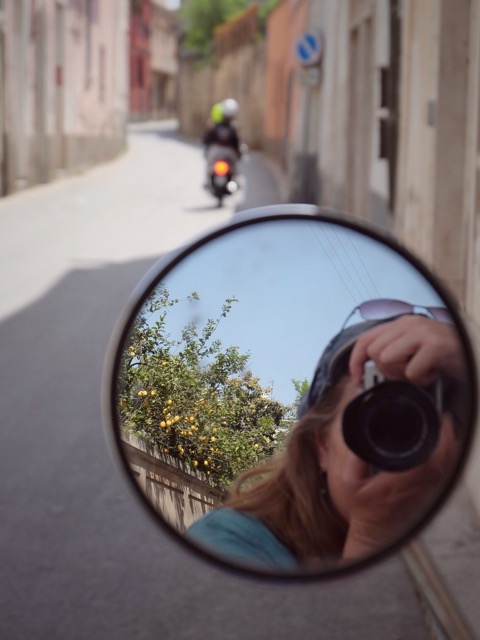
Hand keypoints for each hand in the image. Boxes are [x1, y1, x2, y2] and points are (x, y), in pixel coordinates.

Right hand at [342, 411, 456, 559]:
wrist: (372, 532)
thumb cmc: (361, 508)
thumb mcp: (347, 481)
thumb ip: (352, 457)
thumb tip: (356, 434)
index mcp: (399, 482)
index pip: (429, 462)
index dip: (441, 442)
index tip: (443, 424)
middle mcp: (417, 487)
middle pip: (444, 462)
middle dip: (448, 439)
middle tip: (445, 422)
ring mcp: (425, 492)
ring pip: (446, 468)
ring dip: (448, 448)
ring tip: (444, 431)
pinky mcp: (427, 494)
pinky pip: (443, 474)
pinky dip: (445, 459)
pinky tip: (441, 450)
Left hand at [349, 315, 465, 386]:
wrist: (475, 353)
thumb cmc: (444, 354)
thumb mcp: (413, 348)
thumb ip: (392, 351)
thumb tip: (365, 370)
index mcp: (401, 324)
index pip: (365, 339)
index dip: (356, 360)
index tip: (356, 378)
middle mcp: (409, 324)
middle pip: (374, 352)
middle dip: (387, 369)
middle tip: (407, 371)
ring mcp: (422, 333)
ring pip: (387, 360)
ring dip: (404, 374)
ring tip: (421, 370)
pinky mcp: (434, 346)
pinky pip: (411, 371)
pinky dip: (422, 379)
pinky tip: (434, 372)